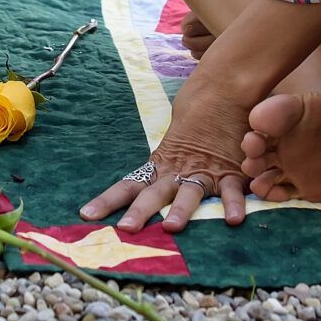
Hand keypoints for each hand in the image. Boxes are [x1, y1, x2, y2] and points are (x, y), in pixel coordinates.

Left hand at [78, 65, 251, 232]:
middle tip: (125, 229)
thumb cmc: (195, 112)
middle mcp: (178, 172)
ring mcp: (204, 172)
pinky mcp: (230, 173)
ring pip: (189, 194)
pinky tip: (234, 220)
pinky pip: (233, 192)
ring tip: (171, 227)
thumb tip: (142, 181)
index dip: (108, 200)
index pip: (128, 185)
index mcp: (161, 165)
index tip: (86, 215)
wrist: (222, 90)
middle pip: (153, 194)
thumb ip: (163, 161)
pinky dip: (234, 205)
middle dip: (139, 212)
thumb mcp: (172, 141)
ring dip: (180, 211)